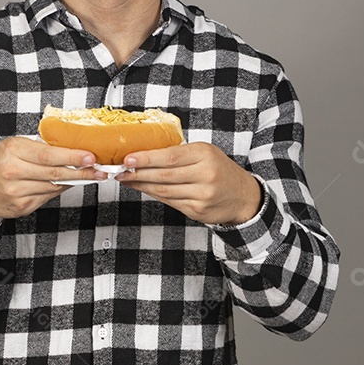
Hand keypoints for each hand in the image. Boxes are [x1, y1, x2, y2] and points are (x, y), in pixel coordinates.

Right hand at [0, 137, 102, 218]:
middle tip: (100, 170)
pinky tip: (67, 183)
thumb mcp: (14, 146)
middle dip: (82, 171)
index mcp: (13, 151)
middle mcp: (13, 171)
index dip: (72, 156)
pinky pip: (48, 196)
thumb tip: (72, 150)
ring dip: (74, 181)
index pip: (49, 155)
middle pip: (55, 172)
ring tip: (90, 175)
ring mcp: (17, 192)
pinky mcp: (22, 206)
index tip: (90, 156)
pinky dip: (60, 189)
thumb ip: (39, 148)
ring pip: (54, 186)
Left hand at [114, 142, 261, 225]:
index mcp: (205, 155)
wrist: (243, 196)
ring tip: (127, 179)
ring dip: (142, 185)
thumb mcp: (205, 153)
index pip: (170, 156)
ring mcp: (202, 196)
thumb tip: (145, 154)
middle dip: (138, 173)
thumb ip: (180, 153)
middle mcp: (205, 175)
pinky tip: (144, 189)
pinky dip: (154, 195)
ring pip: (164, 191)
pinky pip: (170, 202)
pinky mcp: (197, 211)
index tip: (128, 159)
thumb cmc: (220, 169)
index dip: (146, 158)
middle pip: (164, 175)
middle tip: (119, 170)